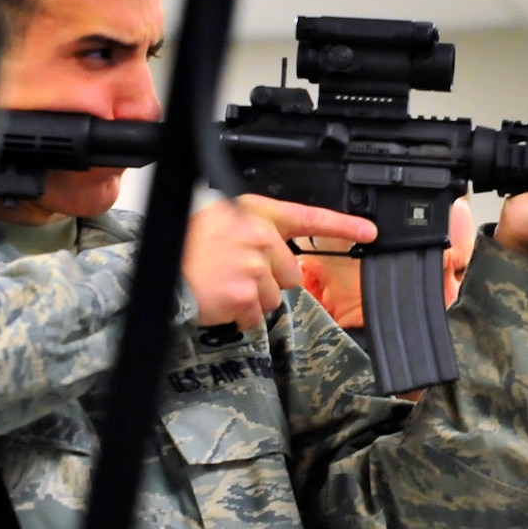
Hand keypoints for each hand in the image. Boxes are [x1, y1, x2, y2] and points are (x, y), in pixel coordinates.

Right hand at [183, 197, 376, 330]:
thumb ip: (255, 229)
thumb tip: (280, 252)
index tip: (370, 232)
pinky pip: (257, 315)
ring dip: (252, 300)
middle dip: (268, 280)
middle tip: (235, 274)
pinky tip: (220, 301)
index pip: (309, 217)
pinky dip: (240, 316)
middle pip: (291, 273)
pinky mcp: (245, 293)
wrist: (158, 272)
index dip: (344, 226)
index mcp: (254, 212)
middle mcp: (258, 235)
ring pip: (275, 297)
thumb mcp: (221, 221)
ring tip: (223, 286)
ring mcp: (253, 265)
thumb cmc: (185, 249)